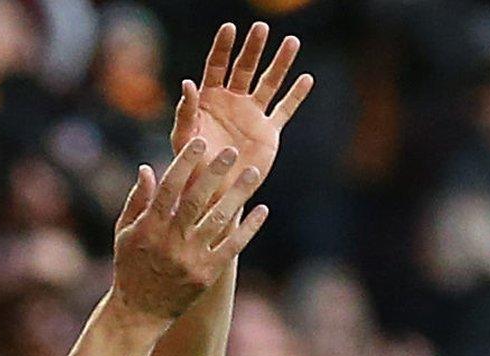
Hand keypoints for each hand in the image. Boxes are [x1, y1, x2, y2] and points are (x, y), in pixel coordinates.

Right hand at [111, 139, 265, 320]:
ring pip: (218, 220)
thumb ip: (137, 201)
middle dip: (214, 173)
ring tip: (252, 173)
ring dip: (238, 194)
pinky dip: (248, 228)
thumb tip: (147, 168)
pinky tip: (262, 209)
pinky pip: (232, 247)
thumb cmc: (129, 268)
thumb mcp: (124, 234)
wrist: (138, 314)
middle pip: (196, 199)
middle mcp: (170, 241)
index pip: (169, 188)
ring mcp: (190, 258)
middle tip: (232, 151)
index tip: (200, 143)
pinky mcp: (207, 274)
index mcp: (149, 228)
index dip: (185, 163)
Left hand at [172, 22, 312, 185]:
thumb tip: (187, 84)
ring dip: (280, 64)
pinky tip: (306, 79)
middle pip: (244, 68)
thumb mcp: (184, 138)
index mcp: (209, 100)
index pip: (217, 66)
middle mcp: (232, 102)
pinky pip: (284, 110)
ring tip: (291, 42)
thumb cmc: (191, 167)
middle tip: (262, 28)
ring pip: (269, 83)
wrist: (213, 194)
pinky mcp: (268, 132)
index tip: (230, 27)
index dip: (223, 47)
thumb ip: (186, 112)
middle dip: (253, 48)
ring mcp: (252, 115)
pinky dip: (295, 96)